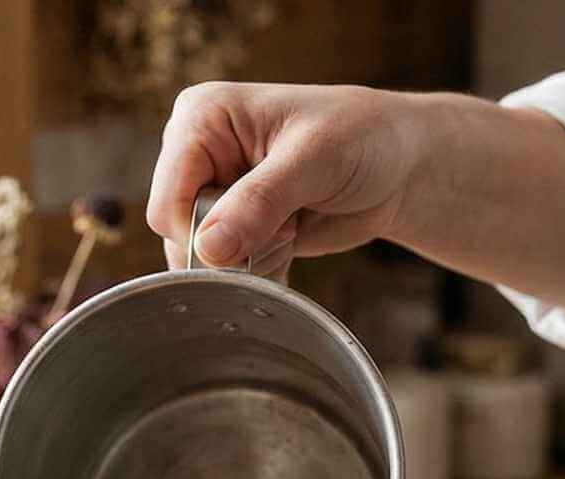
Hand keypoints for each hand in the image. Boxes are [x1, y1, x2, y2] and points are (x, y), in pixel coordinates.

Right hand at [148, 83, 419, 278]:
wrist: (397, 166)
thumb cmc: (362, 139)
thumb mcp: (314, 161)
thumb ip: (259, 202)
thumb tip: (209, 249)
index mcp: (201, 118)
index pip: (167, 201)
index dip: (202, 234)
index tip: (257, 234)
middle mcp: (198, 155)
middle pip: (180, 236)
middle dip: (235, 248)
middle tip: (288, 223)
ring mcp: (214, 192)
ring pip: (203, 261)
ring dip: (252, 262)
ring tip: (293, 227)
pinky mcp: (233, 225)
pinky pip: (225, 273)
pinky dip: (261, 272)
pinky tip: (291, 244)